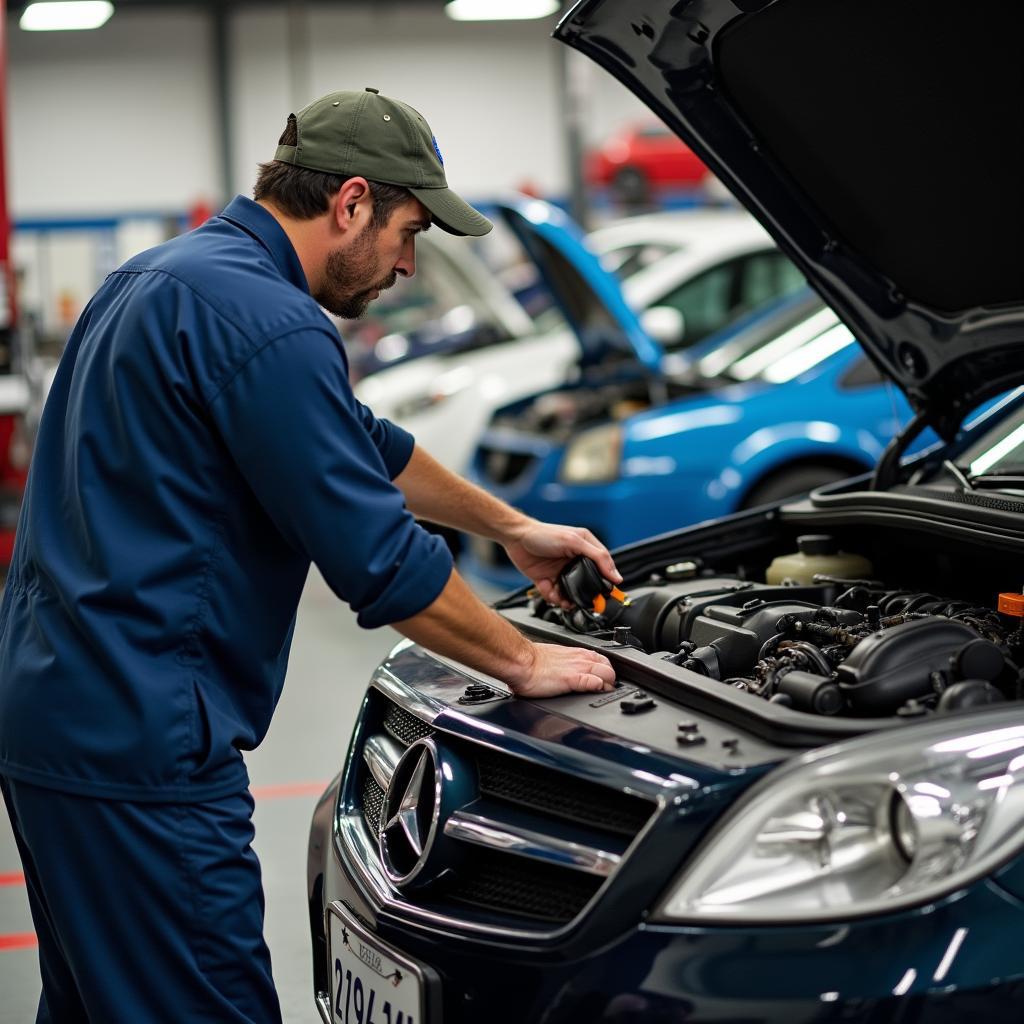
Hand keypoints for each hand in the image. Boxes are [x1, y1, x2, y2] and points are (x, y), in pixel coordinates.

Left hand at [503, 519, 621, 607]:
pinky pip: (554, 595)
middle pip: (585, 584)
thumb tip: (615, 574)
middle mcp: (574, 560)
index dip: (606, 581)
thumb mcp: (574, 541)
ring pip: (570, 593)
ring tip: (564, 600)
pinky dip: (552, 597)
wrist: (516, 538)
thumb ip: (597, 557)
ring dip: (567, 599)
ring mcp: (560, 571)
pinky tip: (550, 591)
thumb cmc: (544, 534)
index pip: (603, 567)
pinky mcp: (546, 580)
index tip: (607, 594)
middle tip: (582, 601)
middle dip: (583, 595)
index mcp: (585, 548)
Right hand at [508, 642, 615, 696]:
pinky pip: (595, 682)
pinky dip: (599, 688)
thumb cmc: (531, 661)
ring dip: (608, 685)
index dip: (606, 672)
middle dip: (611, 680)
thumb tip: (568, 671)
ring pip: (608, 674)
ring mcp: (579, 668)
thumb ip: (566, 663)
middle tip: (605, 689)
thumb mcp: (555, 658)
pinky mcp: (573, 680)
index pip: (603, 660)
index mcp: (577, 653)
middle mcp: (581, 659)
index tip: (603, 680)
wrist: (521, 661)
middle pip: (610, 668)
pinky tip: (595, 691)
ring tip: (601, 693)